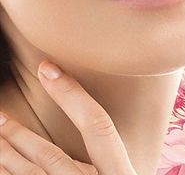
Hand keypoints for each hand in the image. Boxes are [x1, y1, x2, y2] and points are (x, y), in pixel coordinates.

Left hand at [0, 60, 137, 174]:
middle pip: (50, 157)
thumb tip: (94, 125)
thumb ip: (109, 156)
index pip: (97, 124)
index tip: (47, 68)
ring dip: (8, 156)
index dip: (71, 94)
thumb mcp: (125, 173)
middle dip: (19, 134)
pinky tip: (2, 167)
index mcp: (120, 172)